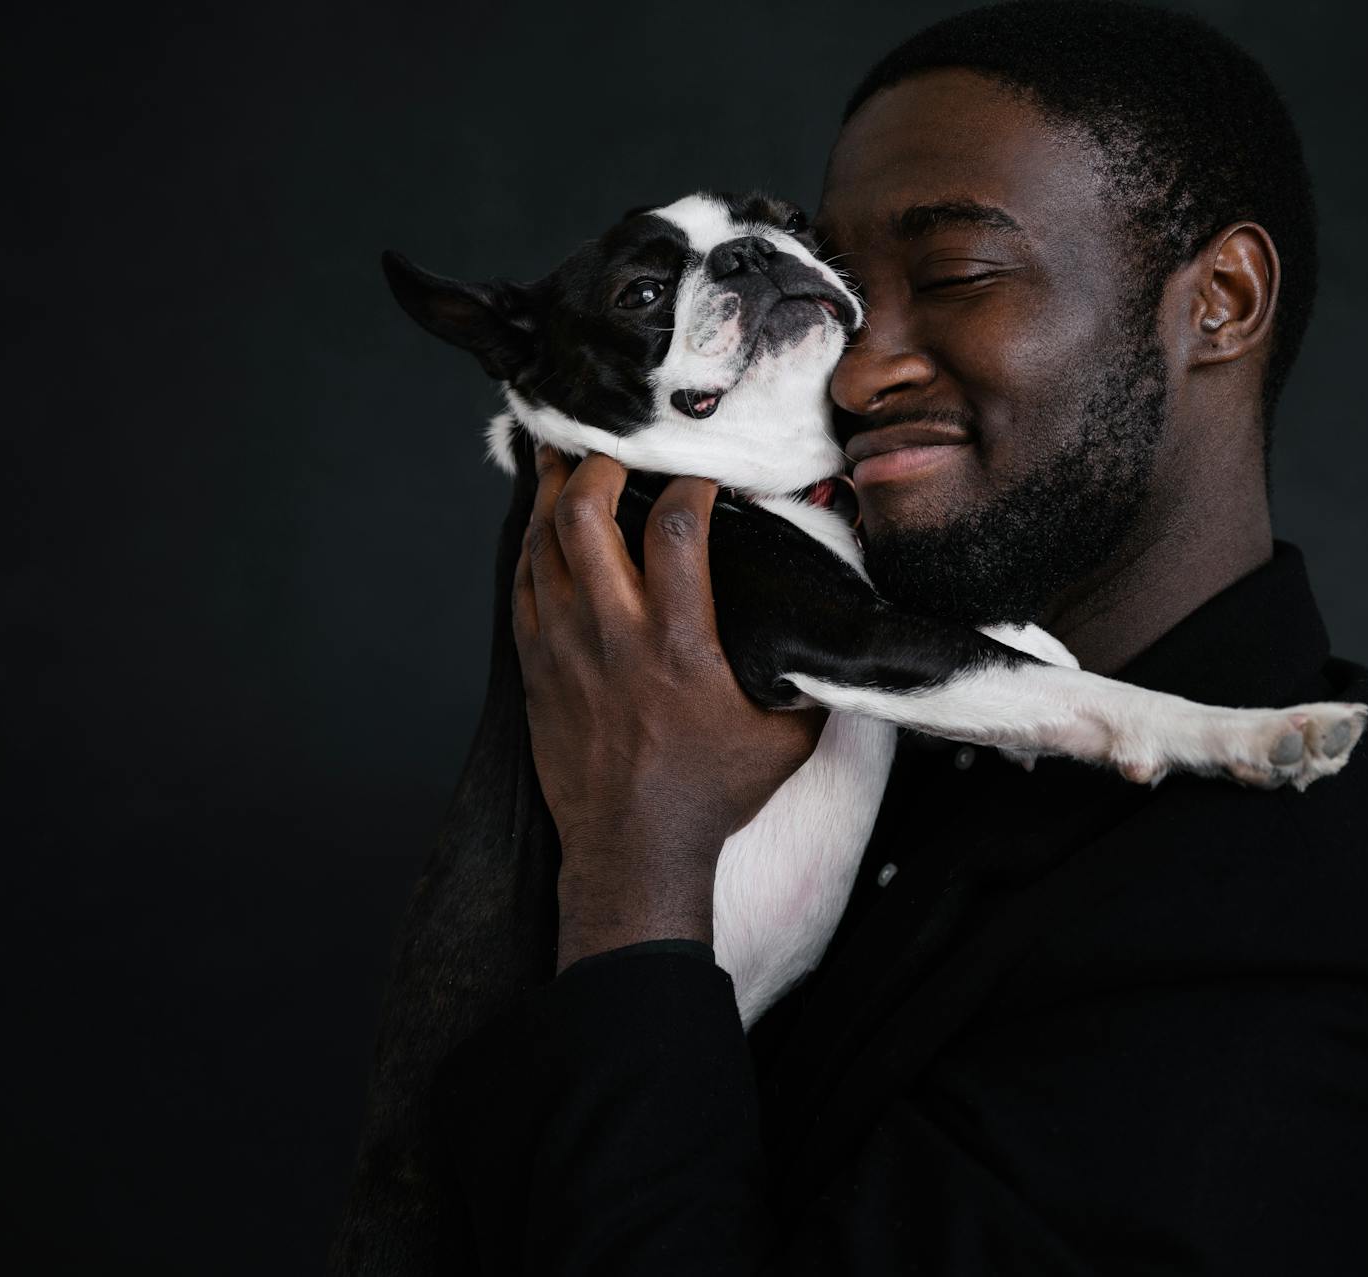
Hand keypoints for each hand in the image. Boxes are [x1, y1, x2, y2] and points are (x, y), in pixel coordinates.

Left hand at [514, 447, 824, 971]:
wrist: (633, 852)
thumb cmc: (712, 794)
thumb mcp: (785, 739)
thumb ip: (810, 678)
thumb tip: (844, 637)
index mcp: (680, 644)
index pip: (677, 527)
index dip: (690, 480)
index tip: (703, 469)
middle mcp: (614, 635)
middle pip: (585, 515)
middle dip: (598, 464)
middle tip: (617, 446)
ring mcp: (564, 649)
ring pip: (542, 542)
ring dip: (555, 492)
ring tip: (569, 459)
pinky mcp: (535, 667)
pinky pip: (522, 584)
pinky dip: (534, 545)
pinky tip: (546, 527)